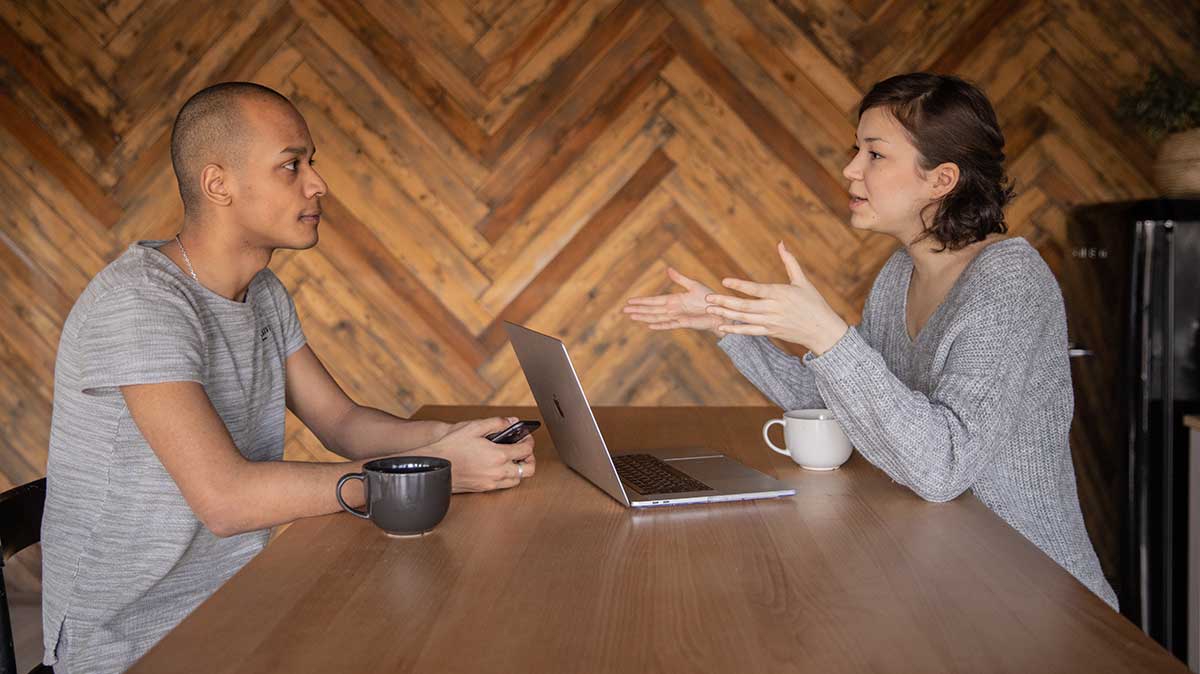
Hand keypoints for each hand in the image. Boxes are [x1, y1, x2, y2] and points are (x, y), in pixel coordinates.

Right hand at [425, 417, 536, 491]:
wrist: (434, 465)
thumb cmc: (450, 446)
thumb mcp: (474, 427)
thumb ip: (496, 423)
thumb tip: (511, 422)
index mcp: (498, 455)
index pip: (526, 450)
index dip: (529, 442)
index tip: (526, 438)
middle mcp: (498, 471)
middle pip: (528, 470)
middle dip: (530, 459)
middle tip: (524, 451)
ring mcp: (491, 482)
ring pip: (517, 480)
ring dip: (519, 469)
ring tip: (512, 459)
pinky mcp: (483, 489)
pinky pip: (503, 486)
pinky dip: (507, 477)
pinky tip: (499, 467)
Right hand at [623, 267, 722, 335]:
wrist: (720, 311)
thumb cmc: (709, 298)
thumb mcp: (693, 285)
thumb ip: (679, 279)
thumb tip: (668, 269)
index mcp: (674, 300)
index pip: (654, 301)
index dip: (642, 301)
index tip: (630, 301)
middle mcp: (673, 309)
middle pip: (651, 310)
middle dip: (638, 310)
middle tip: (624, 311)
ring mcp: (677, 317)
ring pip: (656, 317)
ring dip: (644, 317)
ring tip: (632, 317)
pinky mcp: (684, 323)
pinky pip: (669, 324)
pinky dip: (660, 325)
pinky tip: (650, 326)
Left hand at [705, 242, 848, 354]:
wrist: (822, 330)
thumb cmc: (814, 303)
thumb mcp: (803, 281)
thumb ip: (790, 262)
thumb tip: (781, 243)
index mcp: (781, 294)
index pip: (756, 289)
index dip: (740, 285)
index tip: (724, 281)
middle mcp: (774, 309)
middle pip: (745, 306)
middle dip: (725, 302)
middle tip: (708, 298)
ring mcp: (771, 322)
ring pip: (744, 319)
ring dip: (725, 314)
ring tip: (709, 309)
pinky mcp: (770, 332)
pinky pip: (749, 331)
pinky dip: (735, 330)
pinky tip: (721, 326)